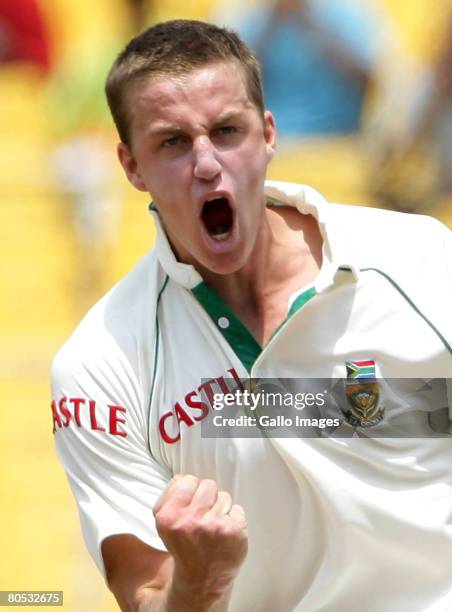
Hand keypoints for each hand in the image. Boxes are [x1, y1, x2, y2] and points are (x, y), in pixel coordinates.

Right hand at [153, 475, 247, 601]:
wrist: (202, 579)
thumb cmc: (184, 545)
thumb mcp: (164, 521)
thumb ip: (170, 495)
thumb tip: (183, 477)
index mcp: (169, 517)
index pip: (187, 480)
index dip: (190, 491)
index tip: (189, 507)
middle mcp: (190, 521)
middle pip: (208, 485)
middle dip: (207, 498)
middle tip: (203, 518)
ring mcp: (214, 526)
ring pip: (224, 496)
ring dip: (220, 509)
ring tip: (213, 528)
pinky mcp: (233, 531)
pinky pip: (237, 509)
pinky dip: (233, 519)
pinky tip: (225, 534)